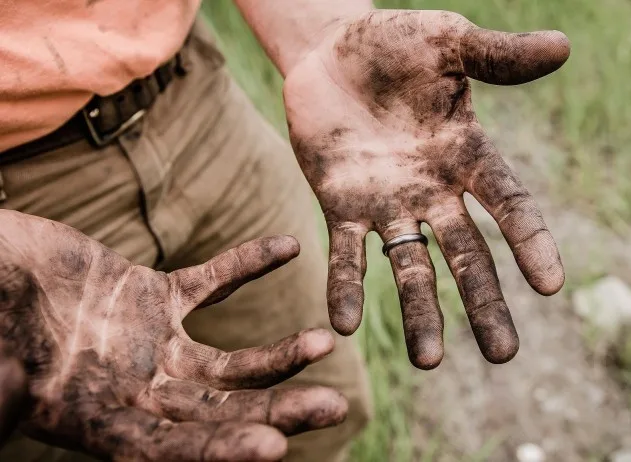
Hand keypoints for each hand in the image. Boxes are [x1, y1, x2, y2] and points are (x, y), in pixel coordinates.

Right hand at [0, 210, 346, 460]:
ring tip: (325, 342)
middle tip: (334, 409)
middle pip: (218, 412)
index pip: (165, 449)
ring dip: (278, 354)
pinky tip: (288, 246)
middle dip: (275, 412)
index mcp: (94, 419)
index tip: (273, 449)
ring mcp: (151, 344)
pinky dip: (247, 264)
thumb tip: (9, 405)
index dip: (217, 451)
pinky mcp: (155, 296)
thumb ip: (2, 389)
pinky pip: (212, 282)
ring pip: (228, 361)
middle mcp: (134, 390)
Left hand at [284, 9, 568, 368]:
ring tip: (427, 362)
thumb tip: (563, 46)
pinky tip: (343, 324)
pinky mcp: (340, 205)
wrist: (330, 51)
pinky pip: (345, 253)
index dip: (530, 241)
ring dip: (419, 312)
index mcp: (467, 154)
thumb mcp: (448, 42)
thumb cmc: (395, 44)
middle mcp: (434, 190)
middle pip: (466, 254)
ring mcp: (387, 203)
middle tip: (503, 355)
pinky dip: (346, 286)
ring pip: (409, 266)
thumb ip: (497, 55)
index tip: (552, 285)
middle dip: (483, 303)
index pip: (508, 203)